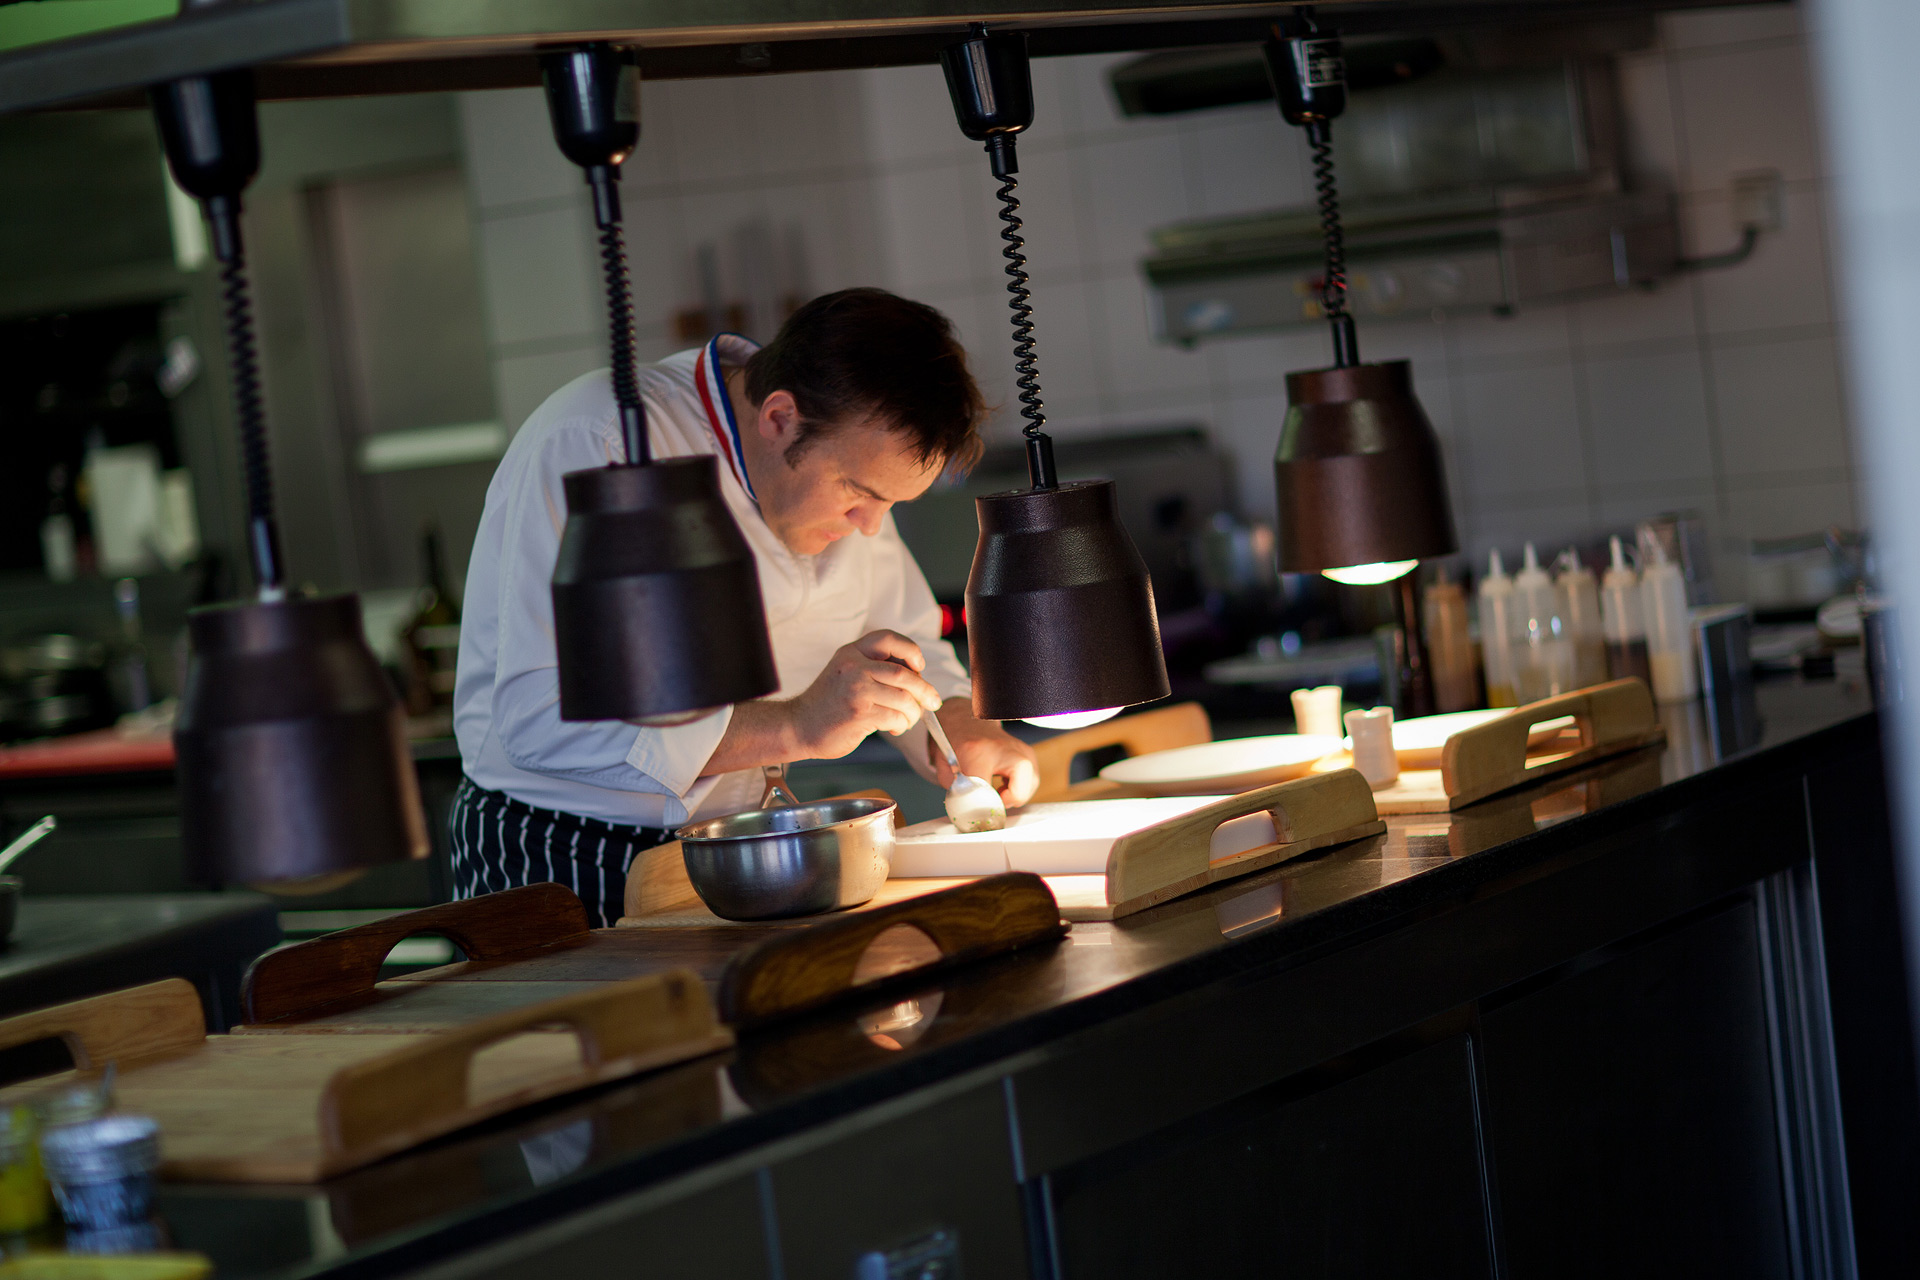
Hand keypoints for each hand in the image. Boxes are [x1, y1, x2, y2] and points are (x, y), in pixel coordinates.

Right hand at [787, 631, 942, 759]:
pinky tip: (894, 728)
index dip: (910, 650)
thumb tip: (917, 676)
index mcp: (851, 652)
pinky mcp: (860, 714)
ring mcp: (856, 690)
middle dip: (925, 690)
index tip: (920, 666)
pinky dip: (902, 725)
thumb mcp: (845, 672)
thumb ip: (873, 668)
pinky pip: (895, 717)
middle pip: (904, 674)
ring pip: (904, 698)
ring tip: (908, 720)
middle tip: (932, 701)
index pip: (888, 638)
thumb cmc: (828, 703)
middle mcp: (854, 666)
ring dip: (914, 713)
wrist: (798, 726)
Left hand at [927, 699, 1039, 807]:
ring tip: (997, 791)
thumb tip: (969, 813)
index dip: (979, 809)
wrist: (966, 720)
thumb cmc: (954, 743)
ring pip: (1027, 788)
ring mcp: (1020, 749)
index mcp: (977, 752)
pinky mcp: (1028, 753)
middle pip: (1018, 793)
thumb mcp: (944, 768)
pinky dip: (1019, 788)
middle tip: (990, 800)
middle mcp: (1004, 749)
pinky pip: (1031, 781)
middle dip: (1003, 803)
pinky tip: (1004, 785)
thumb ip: (955, 792)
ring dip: (1013, 796)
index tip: (975, 815)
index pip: (984, 792)